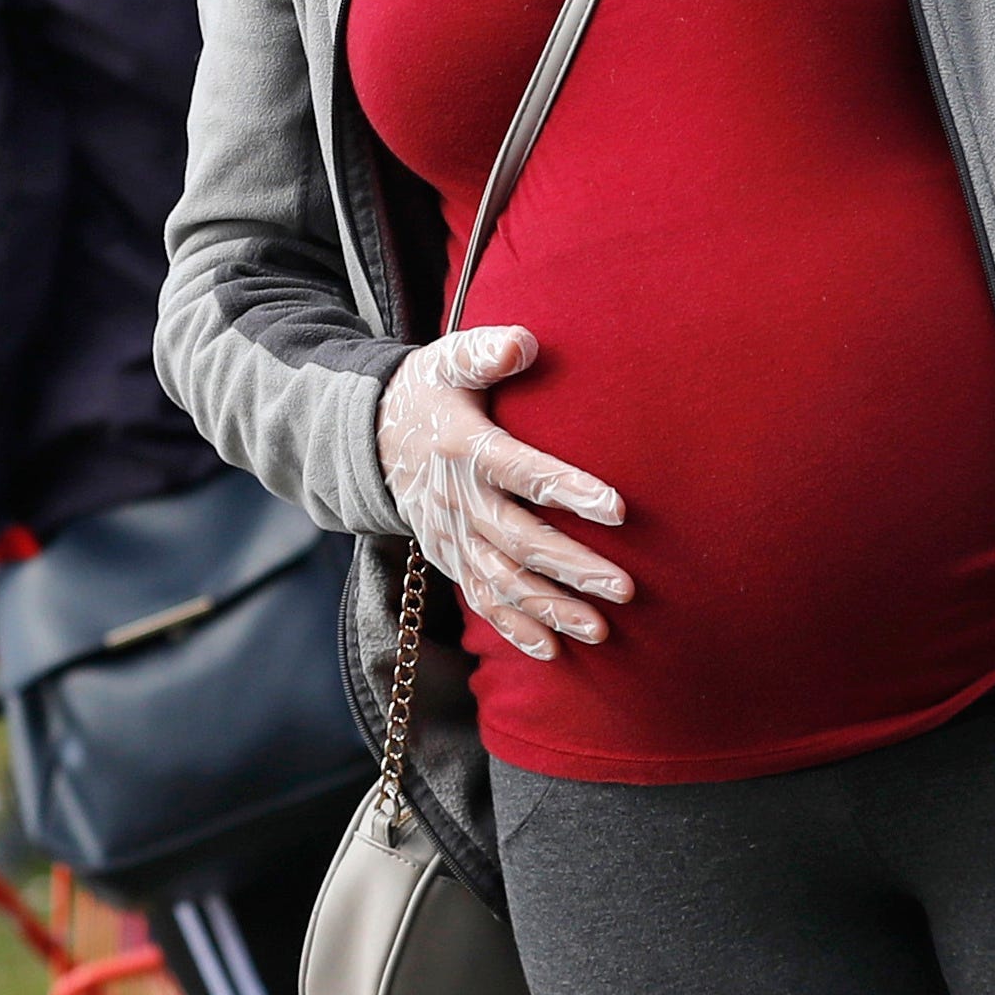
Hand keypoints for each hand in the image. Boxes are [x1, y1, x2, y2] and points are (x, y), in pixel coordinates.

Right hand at [378, 326, 632, 660]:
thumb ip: (486, 351)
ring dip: (550, 608)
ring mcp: (450, 535)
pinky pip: (480, 599)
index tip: (619, 508)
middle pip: (519, 539)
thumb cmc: (430, 391)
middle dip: (571, 566)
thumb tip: (524, 343)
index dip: (568, 490)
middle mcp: (457, 500)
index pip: (522, 471)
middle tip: (624, 587)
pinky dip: (514, 628)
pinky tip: (553, 651)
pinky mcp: (448, 557)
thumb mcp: (448, 359)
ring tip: (600, 629)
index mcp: (465, 448)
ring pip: (502, 580)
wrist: (370, 434)